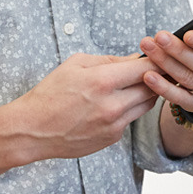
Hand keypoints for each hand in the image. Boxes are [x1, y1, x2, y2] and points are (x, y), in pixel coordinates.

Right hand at [16, 52, 159, 159]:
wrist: (33, 129)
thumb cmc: (51, 93)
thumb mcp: (76, 64)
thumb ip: (110, 60)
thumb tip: (135, 58)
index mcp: (103, 81)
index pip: (145, 68)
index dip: (156, 60)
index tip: (160, 56)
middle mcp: (112, 105)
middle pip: (152, 88)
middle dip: (155, 76)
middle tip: (155, 68)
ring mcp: (114, 124)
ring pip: (146, 105)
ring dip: (145, 93)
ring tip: (136, 83)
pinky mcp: (112, 137)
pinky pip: (131, 119)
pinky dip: (129, 109)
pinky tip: (116, 103)